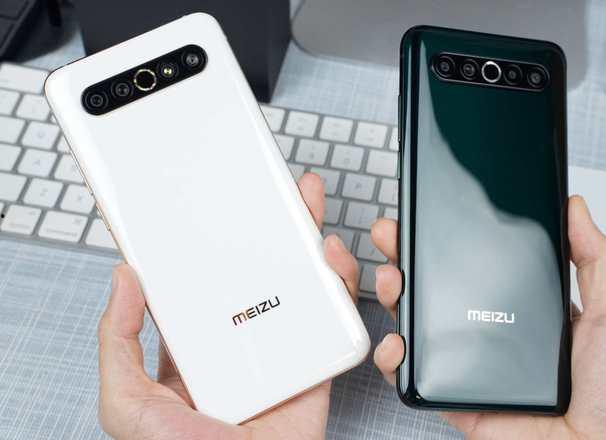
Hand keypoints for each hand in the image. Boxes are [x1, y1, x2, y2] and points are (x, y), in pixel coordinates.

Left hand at [98, 173, 359, 439]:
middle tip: (268, 185)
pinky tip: (331, 255)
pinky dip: (338, 283)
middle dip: (267, 225)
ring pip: (296, 282)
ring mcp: (277, 347)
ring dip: (305, 240)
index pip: (201, 279)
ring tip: (304, 202)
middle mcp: (238, 339)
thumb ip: (117, 343)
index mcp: (194, 345)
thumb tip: (122, 278)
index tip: (212, 202)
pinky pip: (331, 315)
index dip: (208, 239)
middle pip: (255, 268)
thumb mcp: (128, 402)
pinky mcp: (313, 360)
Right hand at [371, 195, 605, 438]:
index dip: (447, 244)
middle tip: (393, 235)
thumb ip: (594, 259)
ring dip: (394, 299)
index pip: (474, 269)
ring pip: (417, 328)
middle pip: (435, 292)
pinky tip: (396, 340)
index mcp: (522, 312)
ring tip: (391, 279)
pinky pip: (415, 378)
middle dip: (407, 260)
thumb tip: (577, 208)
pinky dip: (394, 359)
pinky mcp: (457, 399)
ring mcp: (470, 367)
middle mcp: (490, 337)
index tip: (429, 220)